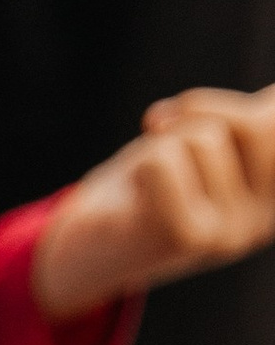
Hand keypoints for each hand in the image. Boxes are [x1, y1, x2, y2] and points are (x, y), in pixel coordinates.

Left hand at [33, 85, 274, 321]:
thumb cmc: (155, 177)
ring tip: (153, 179)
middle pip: (257, 126)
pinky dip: (143, 164)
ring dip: (166, 143)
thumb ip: (252, 118)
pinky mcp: (188, 239)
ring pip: (203, 138)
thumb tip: (274, 99)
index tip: (210, 117)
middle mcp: (266, 224)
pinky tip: (138, 195)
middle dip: (201, 119)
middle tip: (172, 149)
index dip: (247, 111)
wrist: (88, 245)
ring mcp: (231, 235)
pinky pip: (165, 161)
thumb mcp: (217, 135)